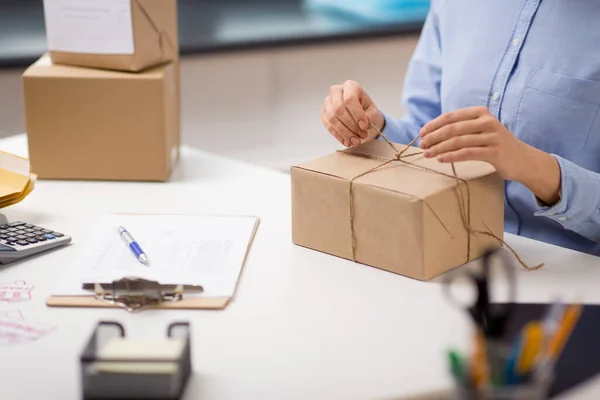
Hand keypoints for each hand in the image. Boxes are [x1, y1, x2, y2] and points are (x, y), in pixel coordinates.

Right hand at [321, 80, 383, 146]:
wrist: (359, 115)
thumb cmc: (366, 110)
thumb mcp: (373, 111)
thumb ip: (370, 116)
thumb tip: (363, 125)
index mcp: (350, 86)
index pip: (350, 99)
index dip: (357, 114)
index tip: (364, 126)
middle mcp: (336, 91)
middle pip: (339, 109)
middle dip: (351, 126)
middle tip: (361, 136)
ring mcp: (327, 102)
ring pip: (332, 119)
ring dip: (345, 133)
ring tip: (355, 141)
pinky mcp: (324, 114)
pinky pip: (328, 126)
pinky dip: (338, 136)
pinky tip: (347, 142)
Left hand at [419, 106, 560, 204]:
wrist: (522, 159)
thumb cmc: (495, 145)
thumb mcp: (480, 130)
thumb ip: (462, 128)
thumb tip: (432, 133)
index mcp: (481, 112)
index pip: (451, 116)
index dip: (434, 124)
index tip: (421, 133)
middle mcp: (487, 121)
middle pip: (452, 128)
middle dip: (434, 137)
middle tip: (422, 145)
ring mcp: (492, 136)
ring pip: (458, 141)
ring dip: (439, 148)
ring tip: (427, 154)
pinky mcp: (494, 152)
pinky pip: (467, 153)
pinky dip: (451, 156)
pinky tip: (441, 160)